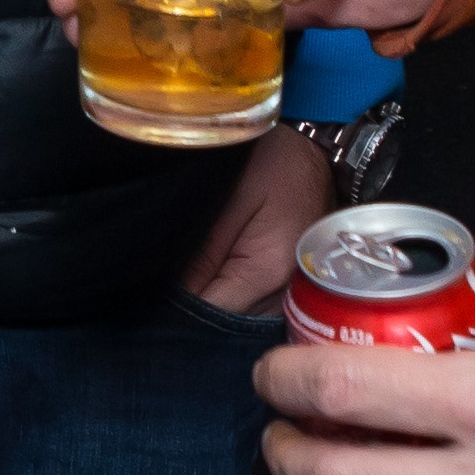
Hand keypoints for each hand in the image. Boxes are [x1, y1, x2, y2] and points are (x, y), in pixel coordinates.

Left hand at [179, 123, 332, 311]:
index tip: (155, 297)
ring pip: (245, 320)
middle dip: (197, 313)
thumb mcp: (233, 198)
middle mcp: (287, 291)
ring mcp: (295, 290)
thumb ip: (205, 251)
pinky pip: (259, 307)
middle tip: (163, 292)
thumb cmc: (276, 163)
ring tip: (188, 283)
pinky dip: (236, 298)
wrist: (320, 150)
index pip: (215, 313)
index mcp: (268, 270)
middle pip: (231, 324)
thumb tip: (176, 295)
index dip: (182, 310)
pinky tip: (217, 280)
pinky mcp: (294, 283)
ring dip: (217, 306)